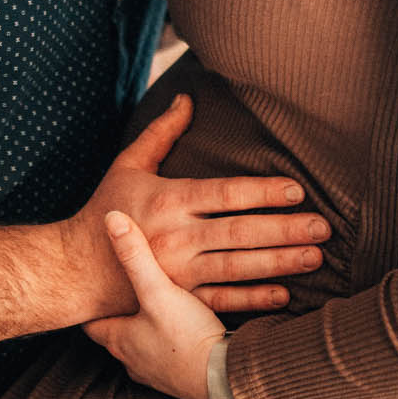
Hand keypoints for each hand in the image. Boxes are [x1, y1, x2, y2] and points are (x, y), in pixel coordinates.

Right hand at [67, 94, 328, 317]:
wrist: (75, 270)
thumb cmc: (105, 209)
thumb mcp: (128, 165)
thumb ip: (161, 133)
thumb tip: (187, 98)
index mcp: (168, 201)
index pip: (224, 194)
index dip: (261, 192)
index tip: (295, 190)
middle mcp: (176, 238)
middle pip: (240, 233)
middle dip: (284, 230)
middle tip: (322, 227)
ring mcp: (179, 273)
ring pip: (238, 267)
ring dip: (279, 263)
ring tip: (314, 256)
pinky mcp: (178, 298)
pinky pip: (222, 299)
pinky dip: (254, 299)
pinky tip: (285, 294)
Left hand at [83, 212, 225, 398]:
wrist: (225, 379)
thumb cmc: (187, 337)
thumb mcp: (158, 291)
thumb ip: (136, 256)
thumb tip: (111, 218)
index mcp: (119, 339)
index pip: (91, 320)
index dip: (90, 301)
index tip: (88, 284)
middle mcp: (132, 359)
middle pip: (116, 332)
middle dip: (119, 311)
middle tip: (120, 290)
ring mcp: (155, 372)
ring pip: (141, 345)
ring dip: (145, 327)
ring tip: (154, 305)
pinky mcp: (180, 377)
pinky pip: (167, 354)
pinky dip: (170, 339)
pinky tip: (184, 326)